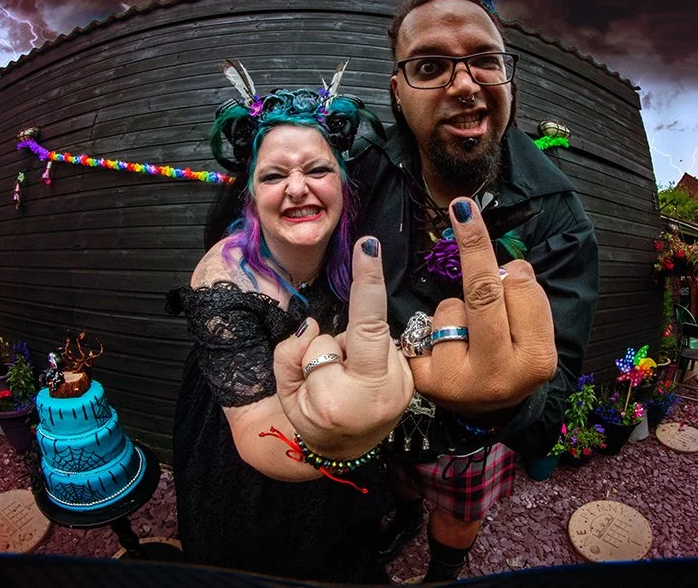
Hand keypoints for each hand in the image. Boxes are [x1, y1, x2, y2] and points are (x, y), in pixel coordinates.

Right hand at [273, 236, 413, 458]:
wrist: (343, 451)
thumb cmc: (310, 418)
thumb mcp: (285, 393)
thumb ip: (290, 354)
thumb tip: (312, 326)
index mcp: (346, 399)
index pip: (361, 327)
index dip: (367, 282)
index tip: (369, 246)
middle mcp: (383, 393)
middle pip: (362, 327)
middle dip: (341, 339)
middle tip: (327, 369)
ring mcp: (404, 388)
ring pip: (371, 337)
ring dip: (354, 348)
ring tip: (345, 380)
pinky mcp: (412, 381)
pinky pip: (384, 346)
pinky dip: (368, 354)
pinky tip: (360, 378)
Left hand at [409, 197, 556, 414]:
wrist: (489, 410)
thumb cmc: (514, 358)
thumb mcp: (534, 333)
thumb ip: (525, 298)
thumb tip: (506, 266)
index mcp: (536, 362)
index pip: (521, 291)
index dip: (510, 264)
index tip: (480, 221)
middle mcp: (498, 375)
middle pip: (483, 294)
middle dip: (473, 246)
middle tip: (461, 207)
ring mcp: (457, 382)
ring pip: (450, 308)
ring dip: (455, 306)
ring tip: (466, 333)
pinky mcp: (424, 382)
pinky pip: (423, 326)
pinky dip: (431, 325)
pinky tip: (441, 342)